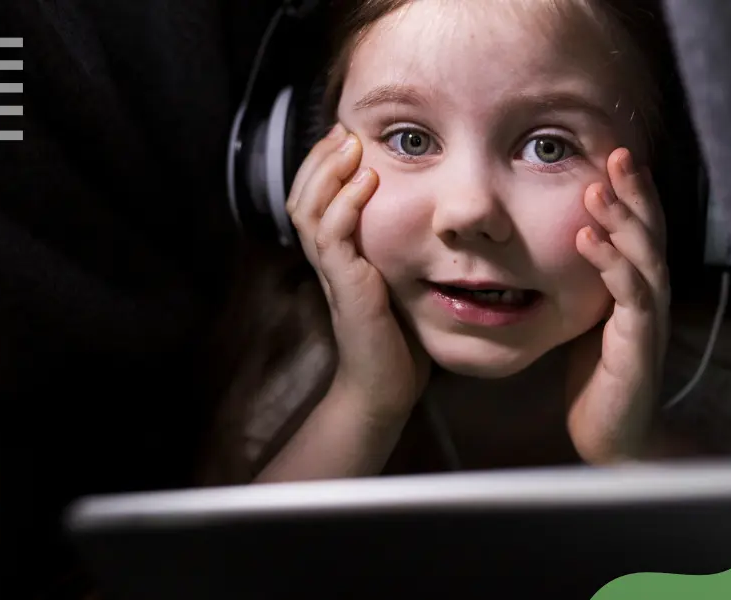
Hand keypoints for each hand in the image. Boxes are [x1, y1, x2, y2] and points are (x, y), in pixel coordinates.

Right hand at [286, 124, 431, 419]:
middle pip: (302, 196)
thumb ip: (397, 247)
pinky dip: (346, 206)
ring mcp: (332, 273)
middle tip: (343, 130)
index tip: (346, 135)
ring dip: (328, 174)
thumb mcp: (398, 279)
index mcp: (336, 255)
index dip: (324, 165)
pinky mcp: (346, 287)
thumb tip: (429, 213)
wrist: (386, 386)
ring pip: (309, 210)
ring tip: (350, 146)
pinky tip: (367, 182)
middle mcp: (326, 260)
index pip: (314, 198)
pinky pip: (333, 239)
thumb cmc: (397, 337)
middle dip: (320, 159)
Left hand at [565, 148, 670, 463]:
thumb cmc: (600, 377)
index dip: (632, 192)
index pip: (641, 229)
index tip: (613, 154)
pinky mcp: (639, 344)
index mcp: (640, 287)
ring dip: (622, 220)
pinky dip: (611, 264)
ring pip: (644, 257)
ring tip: (598, 189)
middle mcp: (652, 296)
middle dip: (634, 191)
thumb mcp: (588, 318)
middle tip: (616, 153)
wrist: (615, 435)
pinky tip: (589, 240)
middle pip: (650, 232)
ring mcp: (649, 319)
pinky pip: (630, 295)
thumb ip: (586, 282)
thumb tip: (560, 243)